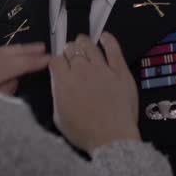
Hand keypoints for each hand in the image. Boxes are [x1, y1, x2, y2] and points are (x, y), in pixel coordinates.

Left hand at [0, 42, 49, 94]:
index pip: (6, 66)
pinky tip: (11, 54)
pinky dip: (2, 53)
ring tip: (33, 48)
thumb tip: (12, 80)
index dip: (28, 62)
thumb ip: (0, 95)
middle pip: (0, 55)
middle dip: (23, 51)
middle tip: (44, 49)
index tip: (46, 60)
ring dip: (14, 50)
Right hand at [50, 32, 140, 152]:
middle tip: (71, 53)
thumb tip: (59, 86)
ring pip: (89, 46)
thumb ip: (57, 96)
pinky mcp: (119, 71)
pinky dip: (108, 40)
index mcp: (64, 81)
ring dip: (84, 42)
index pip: (55, 60)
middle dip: (69, 50)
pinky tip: (104, 37)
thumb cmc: (85, 133)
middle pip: (71, 49)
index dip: (56, 61)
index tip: (59, 64)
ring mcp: (102, 69)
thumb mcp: (59, 118)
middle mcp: (81, 70)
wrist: (111, 138)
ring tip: (83, 41)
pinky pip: (113, 48)